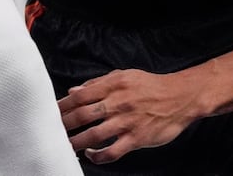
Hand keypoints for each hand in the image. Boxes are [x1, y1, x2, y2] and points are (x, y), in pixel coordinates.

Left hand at [58, 68, 204, 163]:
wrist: (181, 97)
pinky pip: (114, 150)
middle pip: (83, 114)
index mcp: (112, 85)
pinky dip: (100, 156)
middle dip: (65, 123)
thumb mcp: (123, 76)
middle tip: (53, 130)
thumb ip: (97, 83)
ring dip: (78, 141)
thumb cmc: (150, 86)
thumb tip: (73, 91)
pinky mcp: (138, 138)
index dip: (63, 105)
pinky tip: (92, 155)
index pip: (80, 96)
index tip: (51, 111)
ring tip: (67, 145)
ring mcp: (127, 121)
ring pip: (95, 134)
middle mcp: (118, 103)